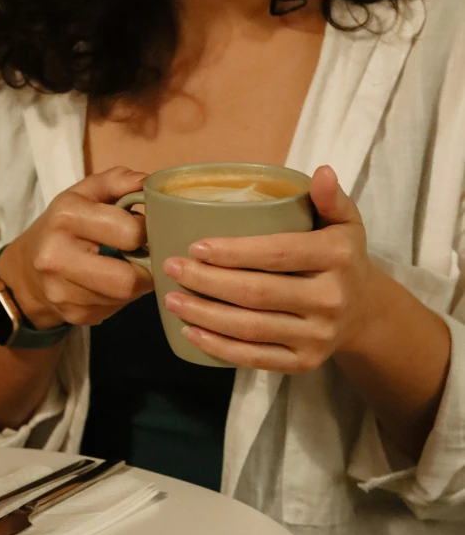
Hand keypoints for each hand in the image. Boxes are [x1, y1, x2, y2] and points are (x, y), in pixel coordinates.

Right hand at [0, 167, 153, 328]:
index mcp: (66, 217)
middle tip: (145, 256)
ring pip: (124, 297)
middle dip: (146, 268)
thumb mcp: (86, 193)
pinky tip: (111, 282)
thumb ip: (118, 180)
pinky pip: (114, 309)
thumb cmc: (67, 224)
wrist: (27, 268)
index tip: (144, 229)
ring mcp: (62, 292)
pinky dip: (121, 297)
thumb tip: (149, 182)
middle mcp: (57, 257)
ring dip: (136, 283)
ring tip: (127, 266)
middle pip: (127, 279)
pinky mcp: (72, 315)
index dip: (146, 231)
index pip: (129, 232)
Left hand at [163, 166, 376, 372]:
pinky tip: (192, 332)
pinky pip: (255, 358)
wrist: (364, 312)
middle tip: (171, 269)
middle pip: (257, 293)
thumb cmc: (342, 257)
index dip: (233, 252)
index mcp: (337, 257)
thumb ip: (331, 197)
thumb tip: (322, 171)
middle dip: (207, 281)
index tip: (195, 247)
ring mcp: (317, 336)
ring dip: (205, 315)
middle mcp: (330, 299)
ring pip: (250, 328)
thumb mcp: (345, 222)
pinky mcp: (304, 363)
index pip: (277, 254)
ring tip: (172, 300)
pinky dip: (219, 347)